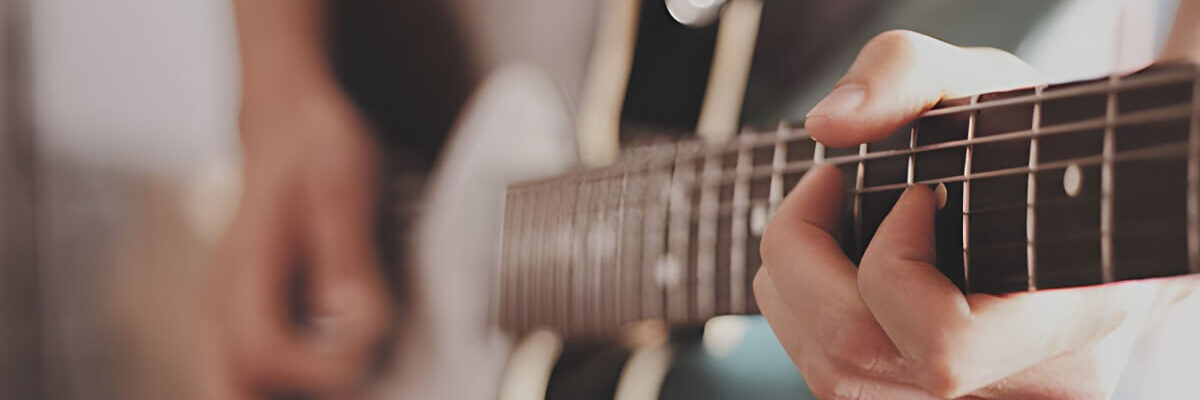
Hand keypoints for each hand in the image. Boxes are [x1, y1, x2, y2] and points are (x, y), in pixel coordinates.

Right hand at [212, 86, 389, 398]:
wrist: (291, 120)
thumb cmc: (316, 146)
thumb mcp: (344, 186)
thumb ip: (348, 257)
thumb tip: (353, 321)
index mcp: (244, 272)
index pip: (264, 351)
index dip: (321, 366)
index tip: (368, 340)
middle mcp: (227, 301)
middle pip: (227, 388)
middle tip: (344, 391)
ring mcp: (234, 311)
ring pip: (236, 384)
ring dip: (287, 395)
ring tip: (349, 384)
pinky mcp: (256, 313)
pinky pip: (257, 371)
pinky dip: (291, 384)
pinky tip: (339, 369)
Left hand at [754, 30, 1199, 399]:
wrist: (1078, 205)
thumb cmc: (1032, 146)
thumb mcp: (980, 80)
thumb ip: (907, 73)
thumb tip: (827, 125)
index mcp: (1076, 317)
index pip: (944, 348)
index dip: (894, 266)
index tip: (915, 190)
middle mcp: (1033, 386)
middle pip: (855, 362)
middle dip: (803, 260)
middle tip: (825, 184)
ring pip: (835, 379)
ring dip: (793, 287)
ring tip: (825, 219)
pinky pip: (840, 383)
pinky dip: (806, 317)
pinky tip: (834, 266)